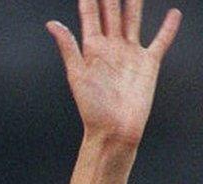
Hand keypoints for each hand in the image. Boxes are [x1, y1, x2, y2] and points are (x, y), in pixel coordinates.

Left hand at [46, 0, 180, 145]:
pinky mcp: (149, 64)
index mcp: (92, 48)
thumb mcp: (76, 74)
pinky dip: (167, 28)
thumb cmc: (92, 107)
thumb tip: (51, 24)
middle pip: (112, 13)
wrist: (114, 129)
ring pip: (133, 20)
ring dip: (134, 4)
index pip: (90, 15)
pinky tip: (173, 13)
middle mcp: (111, 47)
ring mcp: (130, 54)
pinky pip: (160, 41)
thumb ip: (68, 46)